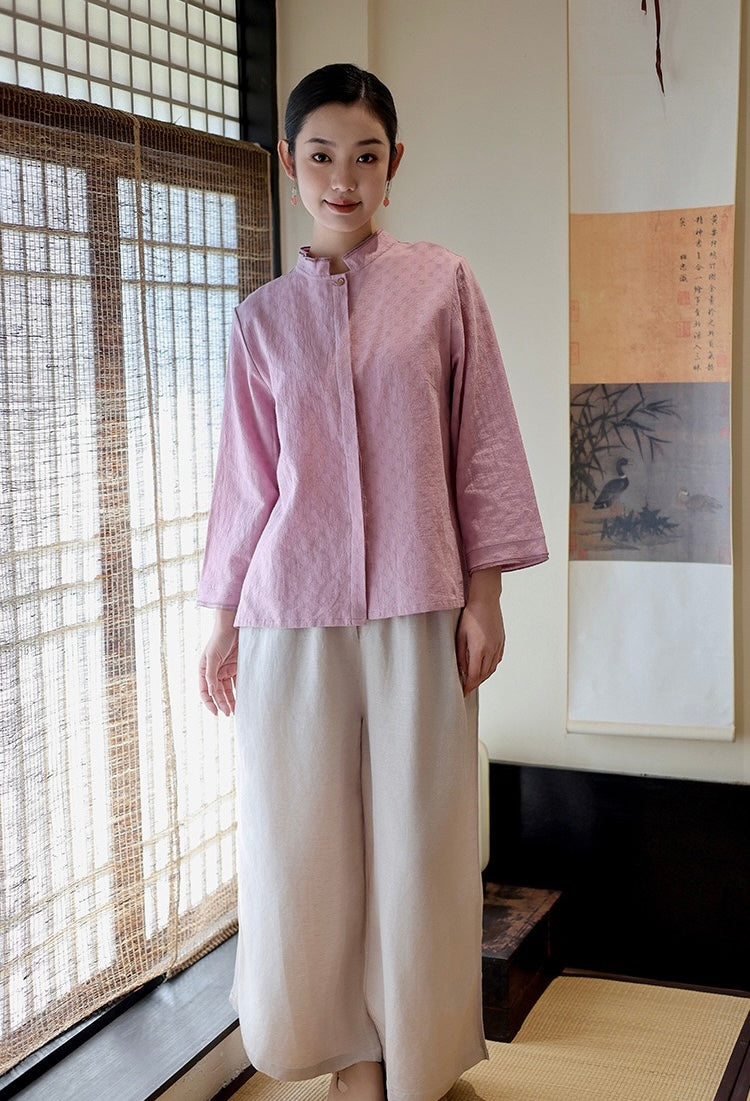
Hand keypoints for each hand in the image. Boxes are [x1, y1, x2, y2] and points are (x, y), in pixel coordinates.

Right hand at [199, 610, 238, 715]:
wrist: (234, 625)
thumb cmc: (219, 638)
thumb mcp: (213, 657)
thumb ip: (211, 675)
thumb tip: (211, 692)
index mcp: (204, 670)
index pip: (204, 691)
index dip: (209, 703)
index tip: (216, 712)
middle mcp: (214, 672)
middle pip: (217, 693)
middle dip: (222, 703)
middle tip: (229, 714)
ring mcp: (225, 670)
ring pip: (227, 690)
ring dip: (231, 700)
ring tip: (237, 711)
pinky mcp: (236, 667)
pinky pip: (237, 682)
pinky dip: (240, 690)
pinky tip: (244, 698)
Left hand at [456, 568, 504, 695]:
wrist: (486, 600)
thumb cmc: (470, 615)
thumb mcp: (460, 635)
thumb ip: (460, 655)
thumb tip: (461, 669)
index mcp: (479, 649)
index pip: (474, 676)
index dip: (468, 686)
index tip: (463, 692)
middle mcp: (491, 650)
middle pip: (484, 675)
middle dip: (475, 684)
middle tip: (467, 688)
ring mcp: (498, 646)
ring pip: (492, 669)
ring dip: (483, 677)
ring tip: (474, 680)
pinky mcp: (501, 642)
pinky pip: (497, 660)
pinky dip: (490, 667)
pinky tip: (485, 667)